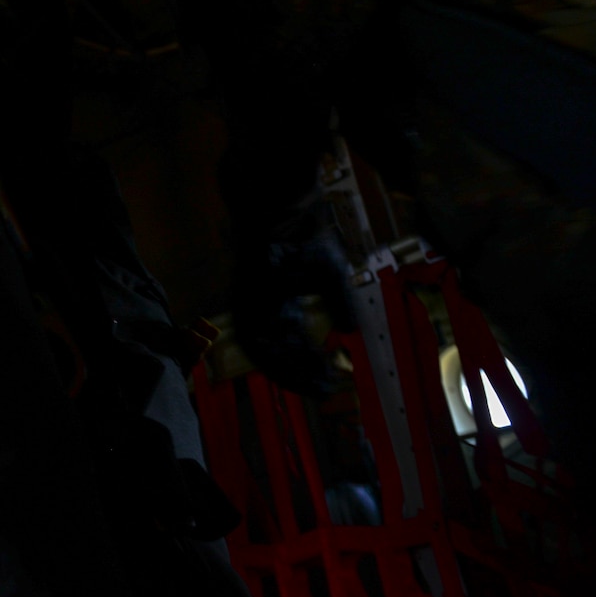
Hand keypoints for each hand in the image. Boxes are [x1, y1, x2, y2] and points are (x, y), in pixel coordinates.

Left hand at [230, 190, 358, 395]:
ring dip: (290, 369)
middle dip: (301, 374)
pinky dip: (275, 352)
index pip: (293, 344)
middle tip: (325, 390)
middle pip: (279, 352)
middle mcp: (266, 309)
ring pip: (265, 350)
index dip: (309, 364)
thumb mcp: (331, 274)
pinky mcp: (245, 298)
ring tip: (315, 383)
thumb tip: (350, 333)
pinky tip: (298, 362)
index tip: (331, 382)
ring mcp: (253, 304)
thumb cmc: (305, 234)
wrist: (282, 206)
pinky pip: (254, 335)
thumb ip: (339, 304)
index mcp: (283, 304)